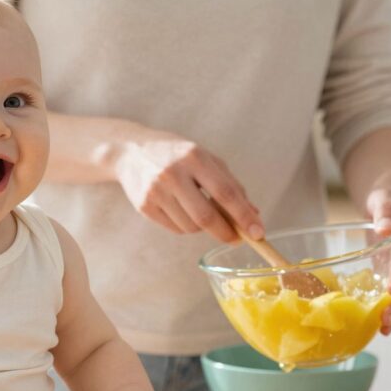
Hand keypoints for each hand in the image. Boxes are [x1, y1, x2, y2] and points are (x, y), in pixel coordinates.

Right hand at [114, 133, 261, 243]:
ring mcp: (156, 191)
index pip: (225, 193)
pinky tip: (182, 210)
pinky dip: (186, 226)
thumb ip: (231, 185)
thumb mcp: (206, 159)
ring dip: (203, 227)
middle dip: (226, 232)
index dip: (244, 216)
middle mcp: (173, 174)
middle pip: (206, 217)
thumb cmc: (177, 155)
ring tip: (199, 209)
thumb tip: (253, 215)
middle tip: (237, 238)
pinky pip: (176, 229)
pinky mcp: (145, 207)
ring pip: (191, 227)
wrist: (131, 152)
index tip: (258, 232)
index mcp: (194, 157)